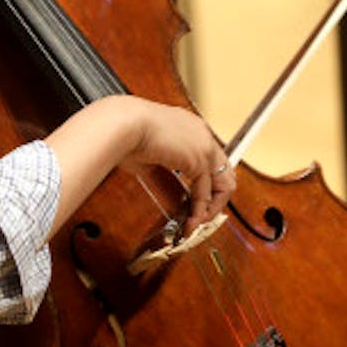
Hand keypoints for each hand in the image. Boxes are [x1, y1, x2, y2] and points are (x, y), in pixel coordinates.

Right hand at [46, 95, 234, 236]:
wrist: (122, 124)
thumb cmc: (123, 133)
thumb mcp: (147, 154)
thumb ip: (162, 171)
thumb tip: (165, 189)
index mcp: (187, 125)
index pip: (210, 157)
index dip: (206, 181)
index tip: (195, 199)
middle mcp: (201, 133)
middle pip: (224, 171)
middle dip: (215, 197)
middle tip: (200, 215)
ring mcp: (203, 145)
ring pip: (223, 184)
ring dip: (211, 208)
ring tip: (196, 223)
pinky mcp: (200, 159)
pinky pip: (206, 191)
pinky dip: (200, 209)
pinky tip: (191, 220)